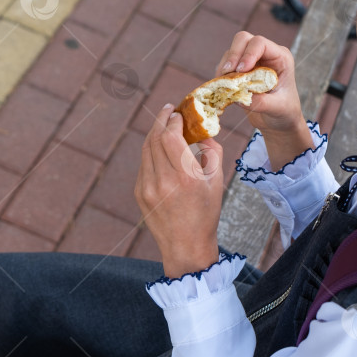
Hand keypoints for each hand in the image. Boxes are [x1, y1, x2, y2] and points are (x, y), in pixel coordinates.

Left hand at [134, 104, 223, 278]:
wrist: (186, 246)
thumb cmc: (206, 213)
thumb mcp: (217, 181)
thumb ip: (212, 151)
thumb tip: (203, 131)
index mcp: (186, 177)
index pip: (171, 137)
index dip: (173, 120)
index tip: (179, 112)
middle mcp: (163, 181)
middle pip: (155, 138)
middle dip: (161, 120)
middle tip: (168, 109)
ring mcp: (147, 187)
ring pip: (146, 149)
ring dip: (154, 132)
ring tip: (163, 123)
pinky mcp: (139, 193)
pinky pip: (144, 164)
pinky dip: (151, 150)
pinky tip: (160, 146)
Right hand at [215, 31, 303, 134]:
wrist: (279, 121)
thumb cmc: (284, 111)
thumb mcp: (277, 108)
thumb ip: (261, 102)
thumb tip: (239, 96)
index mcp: (280, 57)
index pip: (261, 43)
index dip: (248, 53)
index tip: (241, 71)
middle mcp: (266, 54)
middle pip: (243, 39)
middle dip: (233, 55)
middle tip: (227, 73)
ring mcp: (252, 60)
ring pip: (232, 51)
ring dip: (226, 66)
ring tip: (226, 84)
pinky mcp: (240, 70)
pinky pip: (226, 64)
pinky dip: (221, 74)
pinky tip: (224, 87)